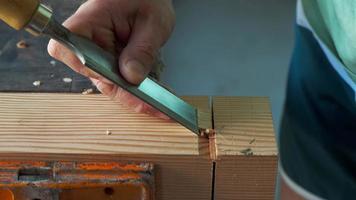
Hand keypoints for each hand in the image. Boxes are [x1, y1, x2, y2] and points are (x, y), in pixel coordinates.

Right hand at [48, 0, 174, 118]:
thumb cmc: (148, 0)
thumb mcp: (153, 23)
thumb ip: (142, 50)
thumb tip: (131, 77)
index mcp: (91, 20)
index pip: (68, 47)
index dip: (87, 67)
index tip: (115, 76)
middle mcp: (89, 40)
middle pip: (93, 74)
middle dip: (123, 92)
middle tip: (151, 105)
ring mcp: (98, 53)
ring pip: (107, 83)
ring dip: (132, 95)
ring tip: (157, 105)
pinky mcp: (109, 62)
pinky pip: (117, 81)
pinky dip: (135, 90)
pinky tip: (153, 98)